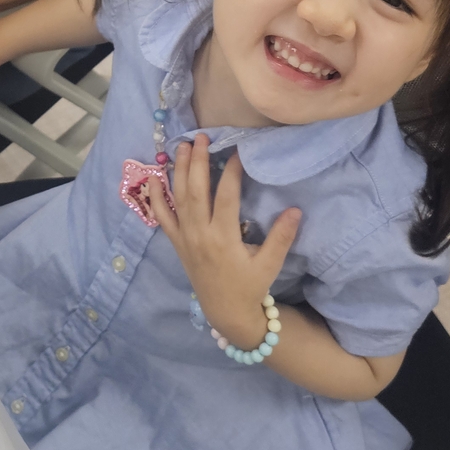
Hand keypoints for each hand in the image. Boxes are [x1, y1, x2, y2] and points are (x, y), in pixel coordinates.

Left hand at [147, 138, 299, 346]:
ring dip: (178, 171)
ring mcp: (185, 238)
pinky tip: (154, 177)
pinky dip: (156, 197)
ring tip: (182, 146)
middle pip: (196, 191)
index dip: (231, 172)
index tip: (238, 151)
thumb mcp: (270, 264)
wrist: (226, 312)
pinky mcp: (177, 243)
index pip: (226, 197)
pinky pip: (162, 218)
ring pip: (178, 198)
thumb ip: (281, 237)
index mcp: (223, 238)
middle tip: (201, 137)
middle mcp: (200, 234)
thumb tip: (295, 210)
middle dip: (198, 162)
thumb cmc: (250, 287)